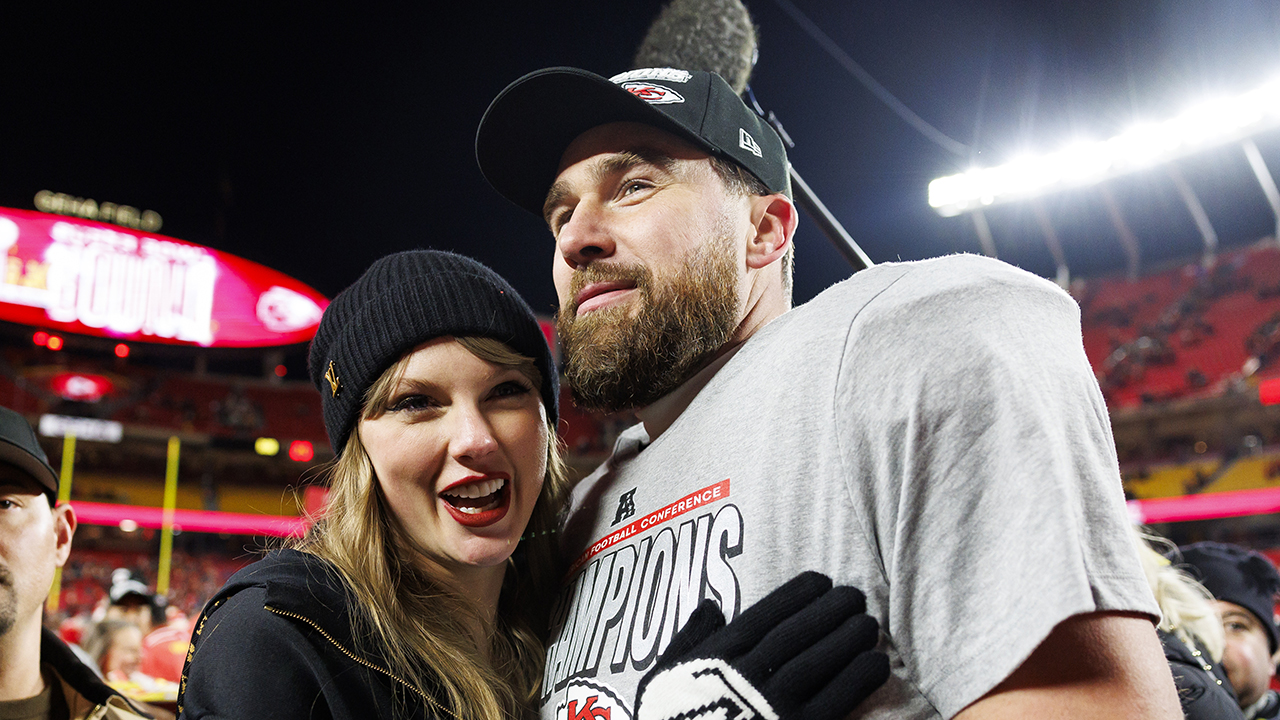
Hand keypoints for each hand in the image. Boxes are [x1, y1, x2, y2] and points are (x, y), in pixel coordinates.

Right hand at [635, 571, 889, 719]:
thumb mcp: (663, 680)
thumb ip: (689, 642)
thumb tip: (713, 606)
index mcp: (716, 660)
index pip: (764, 616)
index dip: (796, 595)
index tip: (821, 580)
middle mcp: (747, 678)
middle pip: (797, 634)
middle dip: (830, 610)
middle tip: (855, 596)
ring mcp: (774, 708)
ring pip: (818, 662)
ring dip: (848, 639)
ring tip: (868, 624)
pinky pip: (835, 701)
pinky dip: (857, 680)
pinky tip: (875, 664)